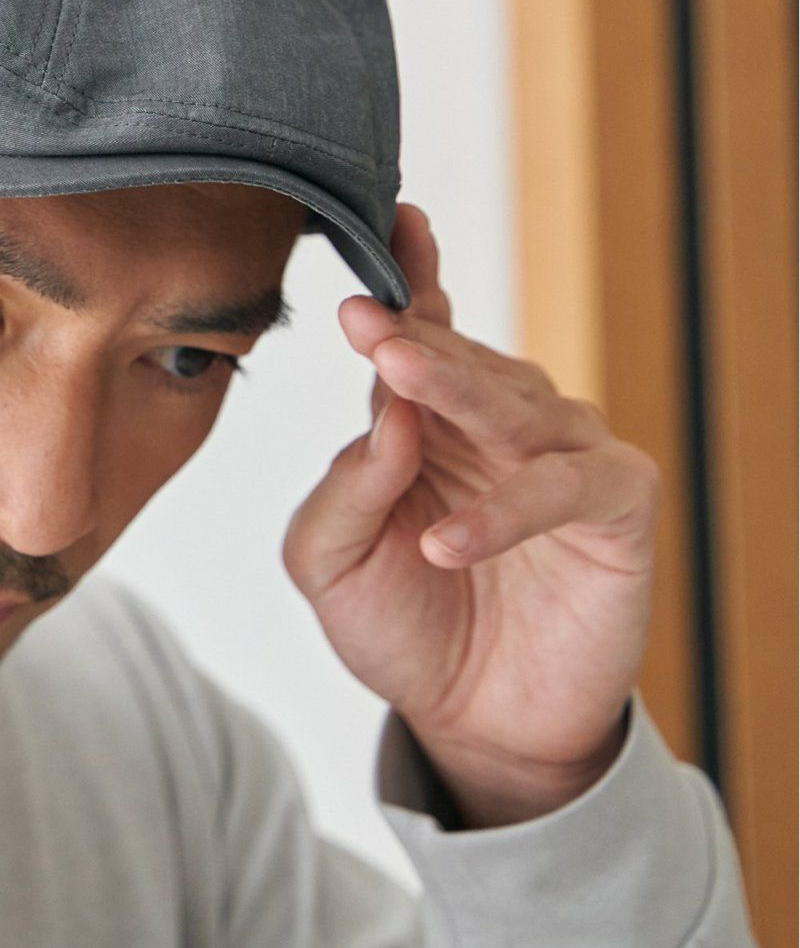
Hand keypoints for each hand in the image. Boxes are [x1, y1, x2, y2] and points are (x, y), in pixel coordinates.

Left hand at [281, 203, 661, 826]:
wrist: (474, 723)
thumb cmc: (403, 626)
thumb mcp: (332, 565)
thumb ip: (342, 492)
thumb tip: (382, 417)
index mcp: (430, 420)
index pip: (423, 333)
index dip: (410, 279)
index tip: (388, 225)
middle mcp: (501, 426)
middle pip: (461, 360)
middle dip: (414, 334)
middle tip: (367, 316)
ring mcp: (564, 461)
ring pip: (516, 408)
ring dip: (456, 394)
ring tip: (394, 385)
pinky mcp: (615, 513)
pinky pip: (564, 492)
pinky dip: (505, 513)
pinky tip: (445, 541)